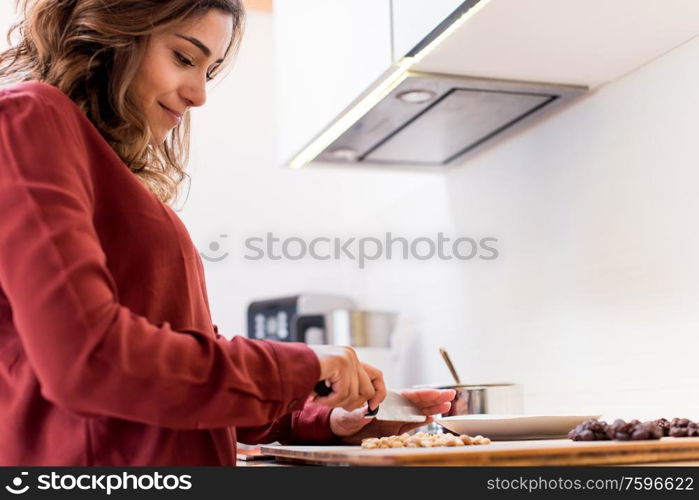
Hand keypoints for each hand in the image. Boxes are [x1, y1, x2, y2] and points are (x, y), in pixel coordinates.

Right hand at [308, 346, 385, 410]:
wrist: (284, 366)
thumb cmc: (301, 375)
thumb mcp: (329, 382)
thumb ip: (347, 388)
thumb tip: (369, 407)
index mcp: (349, 358)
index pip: (377, 375)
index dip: (379, 393)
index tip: (372, 407)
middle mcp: (351, 355)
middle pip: (368, 390)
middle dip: (352, 404)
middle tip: (332, 403)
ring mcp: (347, 358)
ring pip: (355, 395)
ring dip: (335, 403)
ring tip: (320, 398)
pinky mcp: (341, 363)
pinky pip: (343, 394)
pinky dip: (329, 401)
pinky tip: (317, 397)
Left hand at [329, 389, 455, 444]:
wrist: (341, 429)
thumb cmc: (343, 416)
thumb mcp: (348, 414)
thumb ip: (357, 414)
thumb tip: (364, 412)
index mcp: (385, 400)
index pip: (407, 396)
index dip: (422, 394)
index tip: (435, 392)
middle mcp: (393, 407)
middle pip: (417, 401)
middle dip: (434, 397)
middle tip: (450, 395)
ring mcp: (396, 417)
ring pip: (418, 411)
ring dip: (433, 408)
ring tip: (448, 405)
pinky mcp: (396, 428)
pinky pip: (412, 423)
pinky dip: (423, 420)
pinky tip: (433, 417)